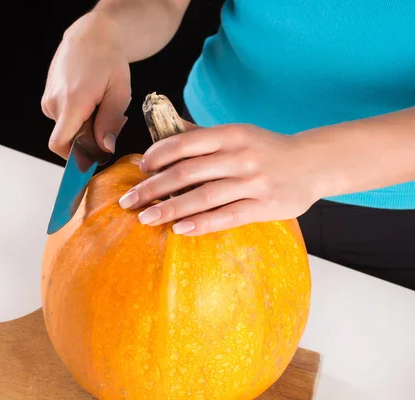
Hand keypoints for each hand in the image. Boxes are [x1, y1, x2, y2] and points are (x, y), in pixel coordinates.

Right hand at [41, 12, 131, 158]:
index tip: (91, 160)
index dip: (74, 158)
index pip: (60, 144)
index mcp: (72, 102)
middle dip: (90, 139)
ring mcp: (49, 100)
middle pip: (68, 138)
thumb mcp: (119, 92)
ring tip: (102, 107)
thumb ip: (110, 122)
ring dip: (86, 126)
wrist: (90, 35)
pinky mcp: (49, 98)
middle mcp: (54, 103)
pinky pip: (64, 118)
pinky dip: (78, 117)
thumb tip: (104, 149)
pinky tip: (92, 102)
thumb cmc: (108, 59)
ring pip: (67, 129)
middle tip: (112, 123)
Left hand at [118, 124, 321, 234]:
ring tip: (146, 218)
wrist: (313, 164)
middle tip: (129, 201)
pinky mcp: (265, 206)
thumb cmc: (266, 149)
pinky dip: (201, 224)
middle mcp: (240, 156)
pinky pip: (227, 216)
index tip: (140, 169)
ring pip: (203, 197)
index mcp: (230, 134)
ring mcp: (253, 182)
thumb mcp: (237, 134)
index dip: (157, 155)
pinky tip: (180, 229)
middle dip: (152, 188)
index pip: (185, 142)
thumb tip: (164, 131)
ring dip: (170, 209)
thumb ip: (202, 134)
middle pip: (187, 172)